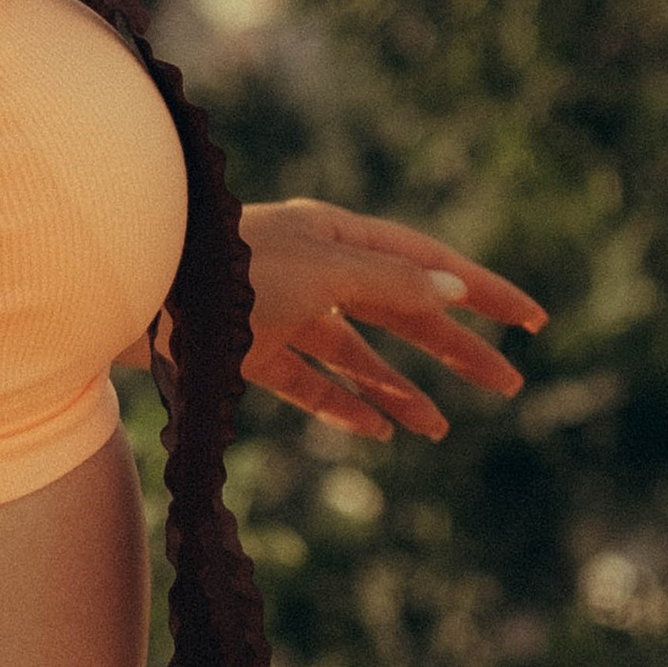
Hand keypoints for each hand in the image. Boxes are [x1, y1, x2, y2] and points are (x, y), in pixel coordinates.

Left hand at [236, 197, 545, 440]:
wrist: (134, 289)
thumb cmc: (231, 266)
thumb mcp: (324, 270)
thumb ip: (389, 282)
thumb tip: (452, 286)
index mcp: (336, 234)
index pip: (428, 262)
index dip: (483, 292)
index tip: (533, 322)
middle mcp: (312, 269)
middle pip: (400, 312)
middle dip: (454, 349)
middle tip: (510, 383)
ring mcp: (279, 312)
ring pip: (356, 354)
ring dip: (401, 388)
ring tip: (442, 428)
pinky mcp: (245, 353)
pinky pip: (308, 383)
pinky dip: (343, 405)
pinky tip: (379, 432)